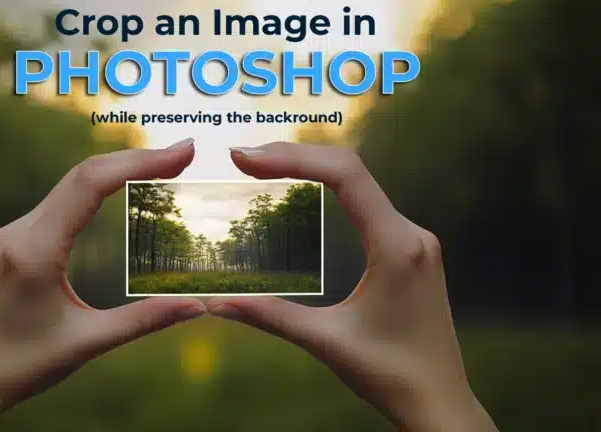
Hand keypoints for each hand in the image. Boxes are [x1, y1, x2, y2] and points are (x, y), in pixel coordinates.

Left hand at [0, 139, 205, 431]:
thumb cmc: (18, 367)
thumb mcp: (87, 343)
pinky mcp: (6, 244)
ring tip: (160, 169)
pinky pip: (55, 205)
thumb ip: (145, 319)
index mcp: (34, 251)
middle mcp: (16, 233)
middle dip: (135, 160)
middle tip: (183, 155)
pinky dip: (92, 193)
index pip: (91, 184)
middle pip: (82, 176)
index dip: (140, 162)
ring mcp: (7, 235)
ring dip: (113, 173)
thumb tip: (199, 306)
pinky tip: (116, 194)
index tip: (181, 153)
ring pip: (67, 188)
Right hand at [209, 143, 497, 431]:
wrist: (439, 402)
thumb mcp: (326, 341)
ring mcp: (413, 241)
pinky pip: (366, 205)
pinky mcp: (408, 252)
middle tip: (244, 160)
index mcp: (397, 246)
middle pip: (350, 171)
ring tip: (263, 168)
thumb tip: (216, 303)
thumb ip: (271, 316)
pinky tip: (300, 193)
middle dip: (295, 158)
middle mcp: (410, 233)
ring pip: (359, 185)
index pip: (345, 176)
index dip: (293, 158)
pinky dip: (329, 191)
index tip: (246, 160)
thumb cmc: (391, 374)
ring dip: (312, 170)